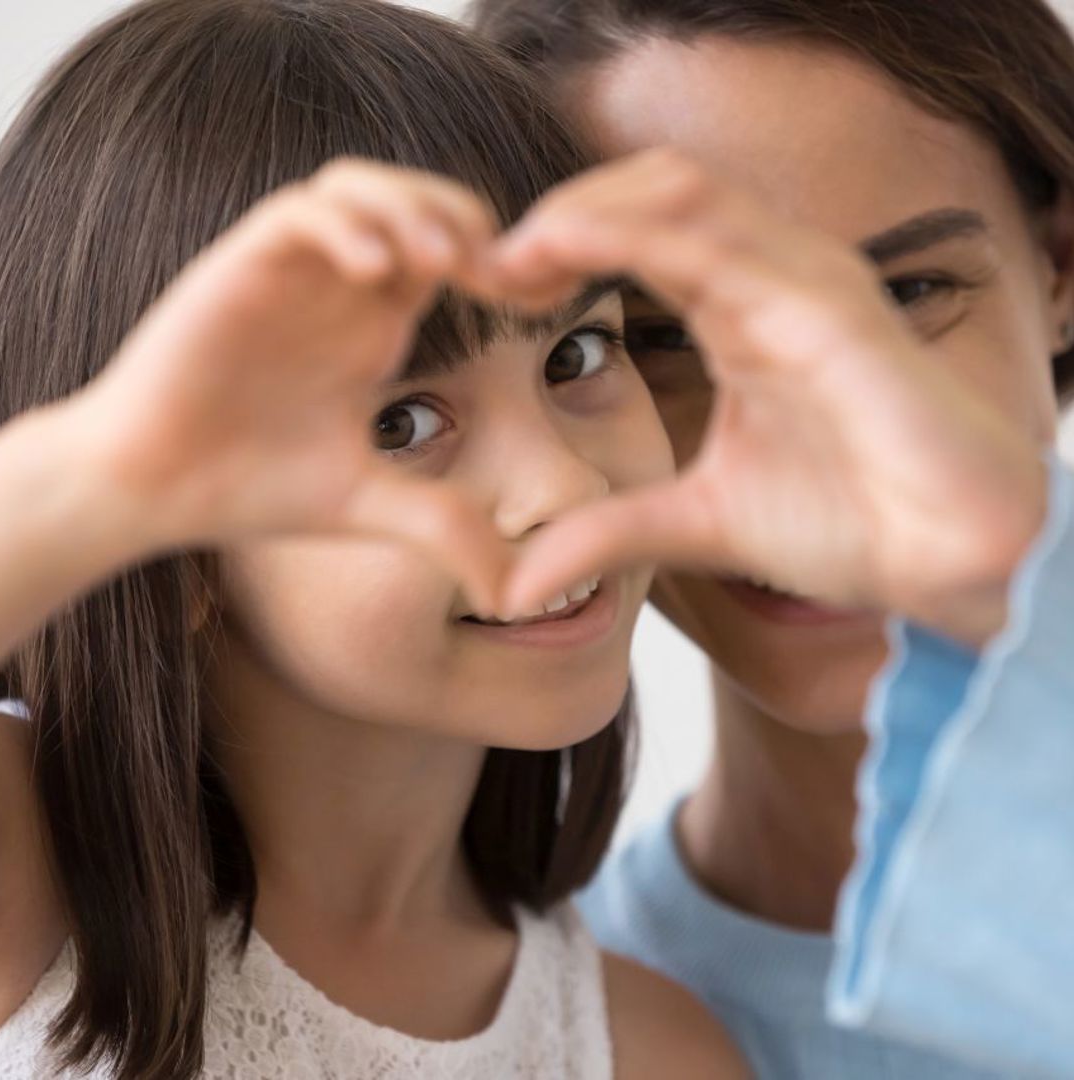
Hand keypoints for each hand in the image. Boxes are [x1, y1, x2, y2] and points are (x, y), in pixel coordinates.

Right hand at [75, 161, 507, 614]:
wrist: (154, 488)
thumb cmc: (254, 487)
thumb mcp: (372, 506)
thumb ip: (444, 528)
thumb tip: (513, 596)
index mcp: (376, 326)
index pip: (454, 257)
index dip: (507, 266)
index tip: (547, 299)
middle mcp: (339, 289)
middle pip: (418, 201)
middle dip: (467, 221)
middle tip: (498, 273)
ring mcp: (290, 272)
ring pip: (360, 187)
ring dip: (409, 208)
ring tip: (441, 262)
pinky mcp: (237, 267)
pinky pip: (299, 214)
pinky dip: (343, 227)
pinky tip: (374, 275)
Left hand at [484, 149, 1047, 641]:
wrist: (947, 559)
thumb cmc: (846, 521)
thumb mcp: (695, 523)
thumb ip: (608, 533)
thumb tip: (512, 586)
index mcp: (740, 311)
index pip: (640, 232)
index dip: (559, 245)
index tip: (492, 289)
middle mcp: (773, 279)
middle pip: (651, 190)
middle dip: (561, 212)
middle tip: (490, 266)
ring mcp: (808, 284)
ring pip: (685, 193)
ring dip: (587, 209)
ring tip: (516, 257)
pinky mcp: (835, 313)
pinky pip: (730, 246)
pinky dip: (639, 235)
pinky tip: (573, 253)